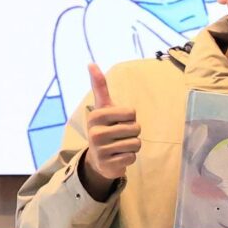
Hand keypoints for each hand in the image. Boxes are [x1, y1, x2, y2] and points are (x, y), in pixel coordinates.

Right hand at [78, 63, 141, 190]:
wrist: (99, 158)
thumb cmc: (105, 127)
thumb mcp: (102, 107)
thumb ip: (99, 86)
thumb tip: (91, 63)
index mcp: (96, 116)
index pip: (131, 112)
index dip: (130, 117)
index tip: (118, 120)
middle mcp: (95, 132)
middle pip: (136, 128)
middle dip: (133, 132)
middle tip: (120, 135)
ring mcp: (100, 150)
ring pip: (136, 143)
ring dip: (133, 145)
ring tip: (119, 146)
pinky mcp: (108, 164)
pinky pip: (132, 157)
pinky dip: (129, 158)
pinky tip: (118, 157)